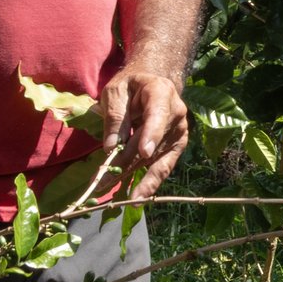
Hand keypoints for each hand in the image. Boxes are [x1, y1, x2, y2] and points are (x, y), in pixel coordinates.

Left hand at [101, 68, 190, 198]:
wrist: (151, 83)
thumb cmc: (130, 86)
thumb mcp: (115, 91)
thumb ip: (114, 116)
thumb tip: (111, 148)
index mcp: (161, 92)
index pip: (158, 114)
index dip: (152, 134)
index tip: (144, 153)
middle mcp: (176, 113)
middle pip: (151, 143)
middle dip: (127, 164)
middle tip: (104, 182)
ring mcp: (179, 132)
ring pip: (154, 159)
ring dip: (134, 178)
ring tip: (117, 196)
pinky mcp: (176, 147)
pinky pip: (163, 166)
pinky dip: (150, 182)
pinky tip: (139, 197)